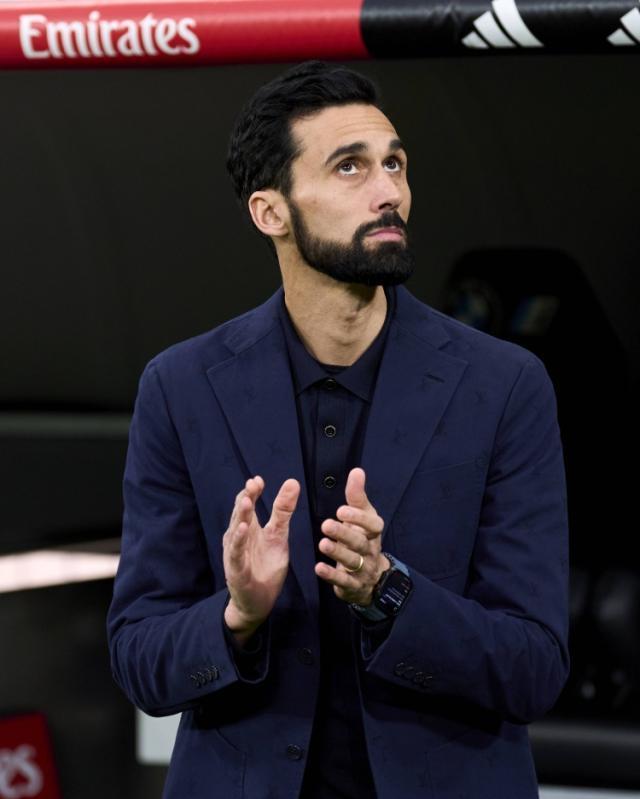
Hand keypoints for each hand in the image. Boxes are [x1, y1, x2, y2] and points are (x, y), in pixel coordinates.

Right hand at [223, 475, 300, 638]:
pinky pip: (236, 553)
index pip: (247, 505)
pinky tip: (243, 529)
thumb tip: (292, 482)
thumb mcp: (279, 536)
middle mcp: (238, 537)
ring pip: (236, 530)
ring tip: (248, 500)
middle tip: (253, 484)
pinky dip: (238, 541)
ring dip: (241, 515)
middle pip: (240, 514)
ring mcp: (236, 553)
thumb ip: (283, 511)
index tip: (258, 479)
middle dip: (246, 498)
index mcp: (249, 528)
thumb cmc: (265, 567)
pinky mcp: (237, 569)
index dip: (252, 492)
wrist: (258, 601)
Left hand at [315, 467, 389, 605]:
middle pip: (360, 542)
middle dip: (344, 534)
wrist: (372, 577)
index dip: (359, 518)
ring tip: (322, 544)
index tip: (341, 510)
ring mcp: (363, 570)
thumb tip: (357, 471)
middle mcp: (370, 550)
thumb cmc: (362, 538)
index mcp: (373, 532)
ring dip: (338, 552)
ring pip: (352, 561)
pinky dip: (332, 575)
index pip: (373, 525)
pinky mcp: (352, 585)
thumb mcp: (362, 517)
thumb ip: (357, 496)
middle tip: (326, 525)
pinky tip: (318, 568)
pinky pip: (343, 581)